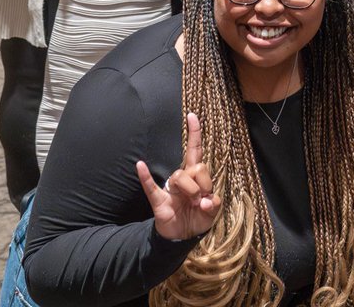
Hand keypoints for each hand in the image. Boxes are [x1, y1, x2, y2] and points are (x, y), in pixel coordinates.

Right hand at [136, 112, 219, 240]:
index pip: (196, 151)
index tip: (192, 116)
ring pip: (180, 177)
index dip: (195, 134)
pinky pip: (150, 186)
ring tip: (195, 203)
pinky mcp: (159, 201)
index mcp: (196, 178)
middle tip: (203, 198)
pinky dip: (145, 176)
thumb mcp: (212, 212)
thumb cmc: (197, 219)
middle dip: (204, 182)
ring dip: (192, 191)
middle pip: (196, 166)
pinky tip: (140, 165)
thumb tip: (206, 201)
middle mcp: (183, 179)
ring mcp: (170, 189)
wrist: (182, 238)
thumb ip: (213, 204)